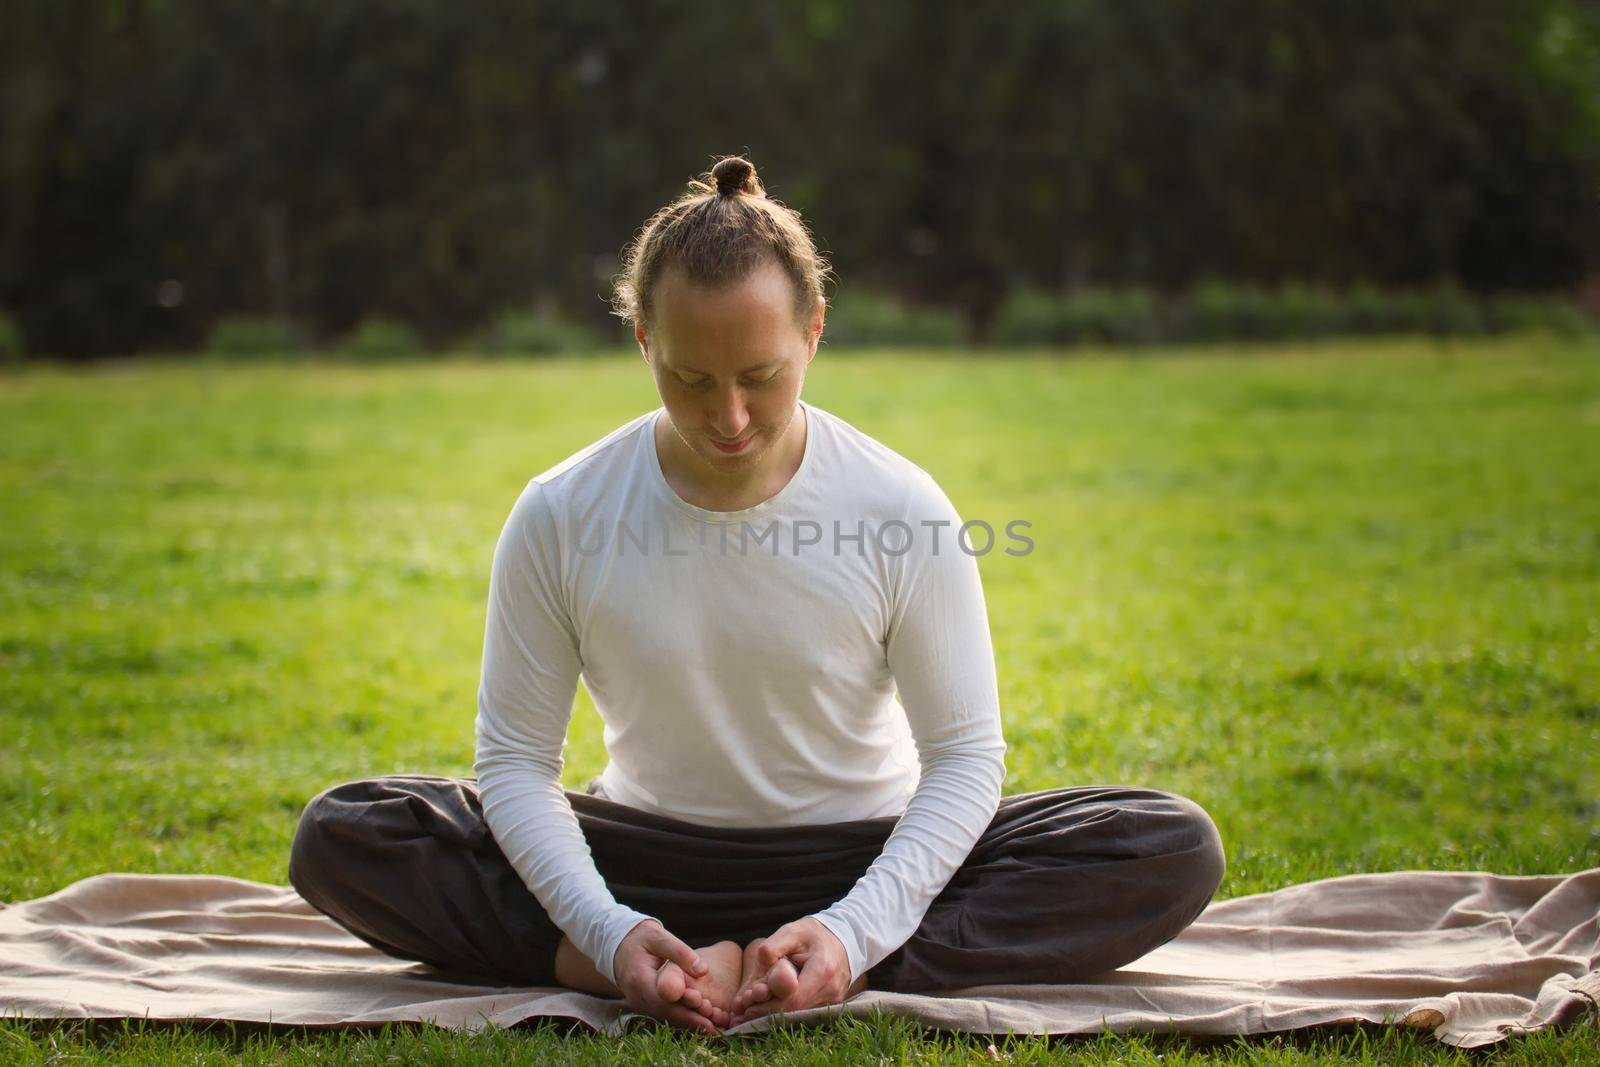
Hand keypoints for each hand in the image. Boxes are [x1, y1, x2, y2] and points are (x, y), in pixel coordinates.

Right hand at [611, 919, 721, 1035]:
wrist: (620, 945)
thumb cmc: (641, 939)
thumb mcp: (659, 937)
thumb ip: (680, 952)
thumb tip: (703, 970)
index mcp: (639, 980)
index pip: (665, 1000)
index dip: (687, 1009)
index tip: (708, 1014)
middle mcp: (638, 997)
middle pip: (667, 1013)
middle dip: (691, 1021)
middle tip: (715, 1028)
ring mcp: (640, 1003)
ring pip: (666, 1017)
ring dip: (688, 1023)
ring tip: (712, 1028)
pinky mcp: (646, 1004)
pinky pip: (664, 1013)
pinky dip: (681, 1017)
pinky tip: (699, 1021)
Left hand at [727, 917, 855, 1026]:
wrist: (845, 937)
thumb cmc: (814, 934)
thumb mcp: (793, 931)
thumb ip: (775, 945)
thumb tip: (761, 960)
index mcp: (822, 970)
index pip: (793, 999)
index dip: (768, 1007)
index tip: (746, 1007)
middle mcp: (831, 989)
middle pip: (794, 1010)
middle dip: (766, 1013)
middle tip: (742, 1013)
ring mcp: (833, 998)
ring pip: (799, 1013)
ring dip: (774, 1013)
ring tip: (749, 1010)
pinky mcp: (830, 1002)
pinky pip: (805, 1010)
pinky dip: (786, 1010)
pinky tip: (767, 1006)